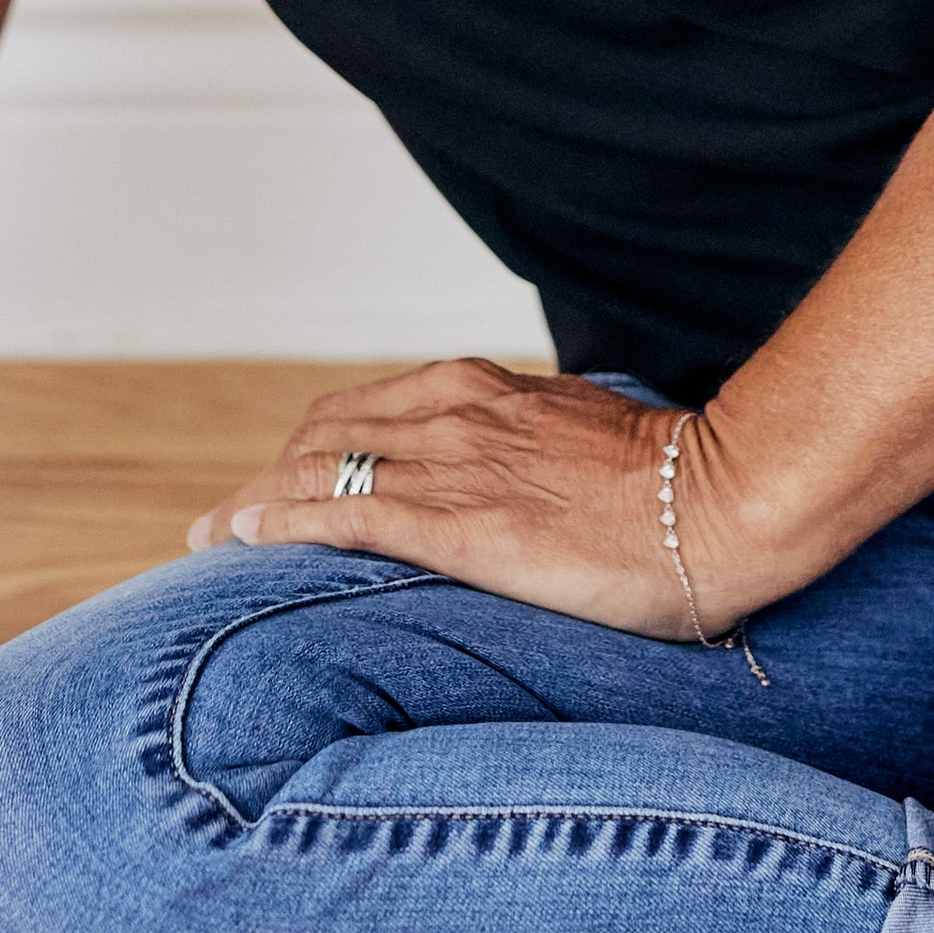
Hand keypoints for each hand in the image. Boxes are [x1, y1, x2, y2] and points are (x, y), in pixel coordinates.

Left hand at [192, 359, 751, 637]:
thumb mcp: (584, 444)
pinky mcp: (456, 523)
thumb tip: (519, 482)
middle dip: (267, 475)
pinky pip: (341, 515)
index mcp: (483, 390)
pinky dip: (280, 523)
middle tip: (227, 522)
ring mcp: (452, 463)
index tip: (278, 481)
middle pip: (322, 431)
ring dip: (254, 502)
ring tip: (213, 539)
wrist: (721, 500)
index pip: (365, 408)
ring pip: (316, 466)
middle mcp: (453, 412)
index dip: (308, 446)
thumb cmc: (671, 486)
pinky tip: (245, 542)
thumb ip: (533, 451)